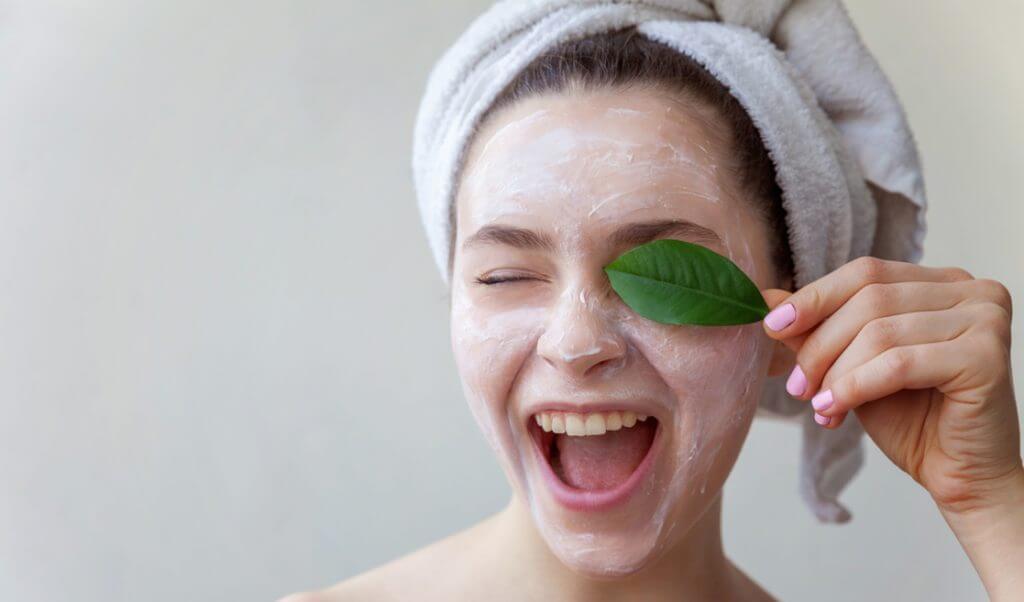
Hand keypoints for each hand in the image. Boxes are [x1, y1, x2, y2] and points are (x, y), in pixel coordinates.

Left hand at [759, 256, 1022, 597]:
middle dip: (820, 344)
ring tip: (818, 405)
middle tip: (797, 386)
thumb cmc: (911, 419)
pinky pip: (898, 364)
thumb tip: (768, 299)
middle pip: (869, 300)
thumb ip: (820, 328)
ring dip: (835, 373)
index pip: (866, 273)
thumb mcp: (853, 365)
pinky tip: (834, 410)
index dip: (814, 297)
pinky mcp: (986, 358)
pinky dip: (855, 387)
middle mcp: (972, 291)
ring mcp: (986, 320)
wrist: (959, 475)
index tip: (773, 327)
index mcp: (942, 282)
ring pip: (880, 333)